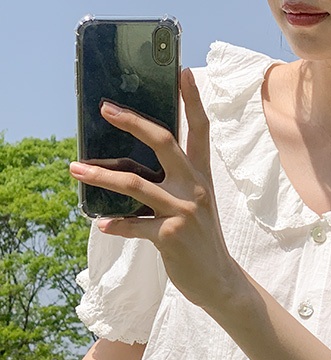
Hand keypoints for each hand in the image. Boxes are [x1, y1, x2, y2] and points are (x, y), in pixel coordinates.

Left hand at [70, 69, 242, 312]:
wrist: (218, 280)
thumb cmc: (200, 241)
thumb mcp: (195, 206)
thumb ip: (173, 184)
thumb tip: (128, 169)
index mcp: (201, 176)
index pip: (200, 130)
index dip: (192, 100)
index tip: (182, 72)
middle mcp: (194, 188)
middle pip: (163, 142)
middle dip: (132, 122)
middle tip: (106, 110)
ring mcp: (183, 211)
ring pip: (134, 184)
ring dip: (100, 177)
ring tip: (75, 169)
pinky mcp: (170, 236)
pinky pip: (133, 226)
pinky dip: (115, 225)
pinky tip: (101, 225)